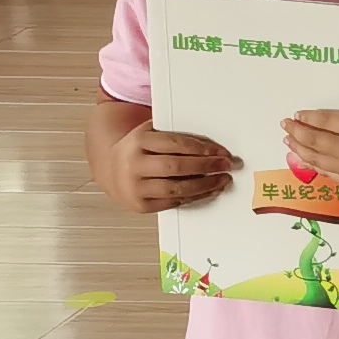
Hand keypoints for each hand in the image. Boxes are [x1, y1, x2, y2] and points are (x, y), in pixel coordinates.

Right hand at [109, 119, 234, 212]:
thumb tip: (214, 146)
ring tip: (222, 180)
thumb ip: (175, 134)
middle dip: (207, 166)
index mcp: (138, 141)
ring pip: (175, 188)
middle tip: (227, 165)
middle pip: (176, 166)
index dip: (202, 148)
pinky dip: (194, 197)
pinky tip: (208, 191)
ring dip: (205, 185)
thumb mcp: (151, 133)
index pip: (176, 143)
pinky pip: (172, 203)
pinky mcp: (140, 205)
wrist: (111, 169)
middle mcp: (133, 164)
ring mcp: (135, 186)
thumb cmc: (140, 149)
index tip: (222, 152)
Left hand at [281, 85, 338, 191]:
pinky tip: (305, 160)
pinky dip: (314, 166)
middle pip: (317, 141)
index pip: (327, 121)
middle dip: (298, 132)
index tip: (297, 114)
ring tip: (289, 141)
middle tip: (285, 126)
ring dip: (300, 150)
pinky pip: (329, 174)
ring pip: (318, 160)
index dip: (309, 118)